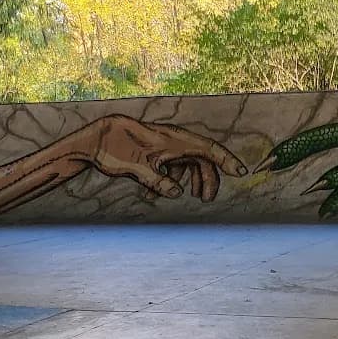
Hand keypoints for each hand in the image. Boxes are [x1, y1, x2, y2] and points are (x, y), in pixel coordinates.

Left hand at [89, 115, 247, 201]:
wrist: (95, 138)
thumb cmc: (116, 149)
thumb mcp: (137, 169)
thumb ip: (158, 182)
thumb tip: (178, 193)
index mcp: (175, 141)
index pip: (209, 149)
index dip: (227, 161)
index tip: (241, 172)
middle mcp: (174, 141)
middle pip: (202, 159)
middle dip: (208, 179)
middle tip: (207, 199)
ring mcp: (165, 146)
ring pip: (188, 163)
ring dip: (192, 180)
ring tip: (193, 197)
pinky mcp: (156, 151)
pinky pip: (172, 166)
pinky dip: (170, 180)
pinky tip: (154, 197)